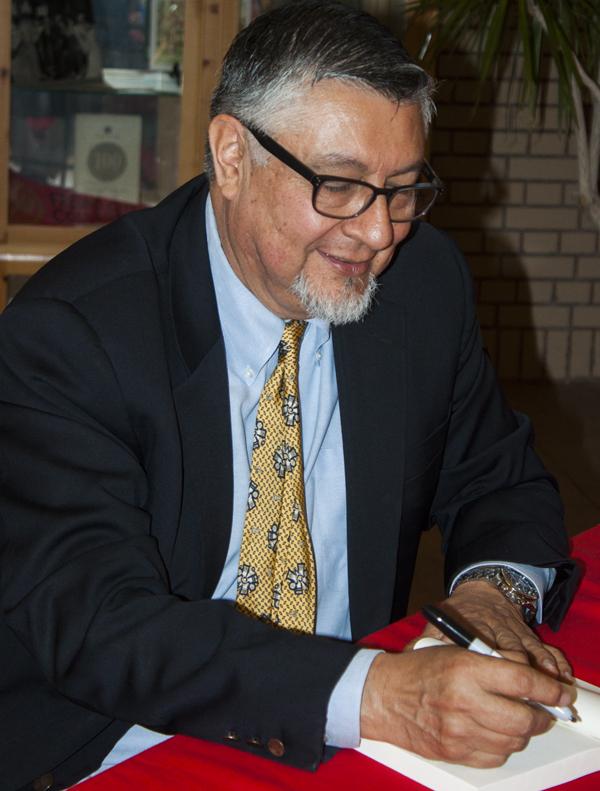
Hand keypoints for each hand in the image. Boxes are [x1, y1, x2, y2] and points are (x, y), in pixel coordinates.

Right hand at [360, 643, 574, 767]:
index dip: (549, 689)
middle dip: (541, 716)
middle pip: (523, 718)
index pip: (522, 681)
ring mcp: (460, 731)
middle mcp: (464, 701)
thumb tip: (528, 678)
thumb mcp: (454, 651)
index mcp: (465, 668)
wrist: (382, 696)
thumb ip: (491, 662)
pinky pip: (496, 755)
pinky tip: (496, 732)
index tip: (560, 693)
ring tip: (517, 720)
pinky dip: (503, 745)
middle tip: (543, 710)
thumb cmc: (417, 669)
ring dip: (523, 732)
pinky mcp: (455, 752)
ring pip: (513, 740)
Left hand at [422, 581, 572, 680]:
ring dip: (539, 668)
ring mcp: (514, 630)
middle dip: (517, 670)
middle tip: (523, 693)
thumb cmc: (458, 614)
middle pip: (509, 648)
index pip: (478, 643)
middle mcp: (495, 627)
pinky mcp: (528, 634)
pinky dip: (553, 660)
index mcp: (471, 624)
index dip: (486, 661)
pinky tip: (558, 674)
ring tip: (546, 686)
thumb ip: (426, 640)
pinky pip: (544, 646)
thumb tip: (407, 657)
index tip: (491, 679)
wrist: (483, 589)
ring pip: (529, 649)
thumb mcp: (439, 622)